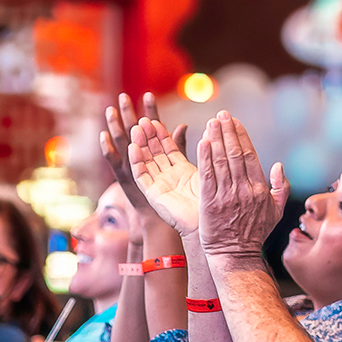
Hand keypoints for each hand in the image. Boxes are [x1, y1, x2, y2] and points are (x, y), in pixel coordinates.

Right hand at [102, 92, 186, 217]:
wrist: (173, 218)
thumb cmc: (179, 193)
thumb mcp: (181, 167)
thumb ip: (179, 146)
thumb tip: (183, 125)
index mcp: (158, 153)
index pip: (154, 128)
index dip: (151, 112)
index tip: (149, 94)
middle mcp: (144, 158)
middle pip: (135, 132)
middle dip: (129, 114)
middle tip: (123, 96)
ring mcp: (134, 168)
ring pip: (123, 144)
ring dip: (116, 127)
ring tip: (110, 111)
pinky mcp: (127, 179)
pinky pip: (116, 163)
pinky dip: (109, 150)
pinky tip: (104, 137)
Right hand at [129, 116, 200, 236]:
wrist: (205, 223)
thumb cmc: (208, 199)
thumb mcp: (203, 169)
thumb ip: (198, 151)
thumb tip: (199, 131)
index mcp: (181, 170)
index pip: (166, 147)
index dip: (160, 133)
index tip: (153, 118)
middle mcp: (168, 176)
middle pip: (154, 152)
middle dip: (147, 136)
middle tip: (142, 120)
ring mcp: (159, 185)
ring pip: (145, 161)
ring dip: (139, 144)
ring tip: (136, 128)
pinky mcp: (153, 195)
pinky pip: (141, 176)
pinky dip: (136, 161)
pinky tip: (133, 147)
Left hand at [197, 111, 289, 257]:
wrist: (236, 256)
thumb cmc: (255, 235)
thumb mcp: (276, 213)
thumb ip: (281, 188)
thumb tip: (279, 166)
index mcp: (260, 189)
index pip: (250, 155)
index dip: (241, 135)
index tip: (234, 121)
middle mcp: (244, 190)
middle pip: (235, 154)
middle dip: (228, 131)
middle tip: (221, 114)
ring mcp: (227, 196)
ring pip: (221, 161)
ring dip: (216, 139)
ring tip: (211, 122)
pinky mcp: (210, 204)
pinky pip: (208, 176)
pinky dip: (205, 158)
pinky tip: (203, 142)